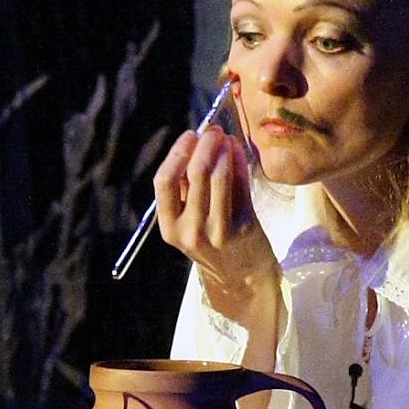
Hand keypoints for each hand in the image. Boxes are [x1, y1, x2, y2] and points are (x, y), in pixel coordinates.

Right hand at [154, 127, 279, 313]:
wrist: (241, 277)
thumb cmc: (211, 242)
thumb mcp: (187, 222)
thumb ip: (185, 189)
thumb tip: (193, 144)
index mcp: (169, 227)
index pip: (164, 181)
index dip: (177, 152)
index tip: (189, 135)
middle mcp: (190, 230)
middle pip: (194, 173)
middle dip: (204, 144)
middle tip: (212, 131)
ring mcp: (218, 231)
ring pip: (219, 176)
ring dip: (223, 150)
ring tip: (225, 139)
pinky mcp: (244, 227)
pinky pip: (240, 186)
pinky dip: (239, 162)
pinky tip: (238, 151)